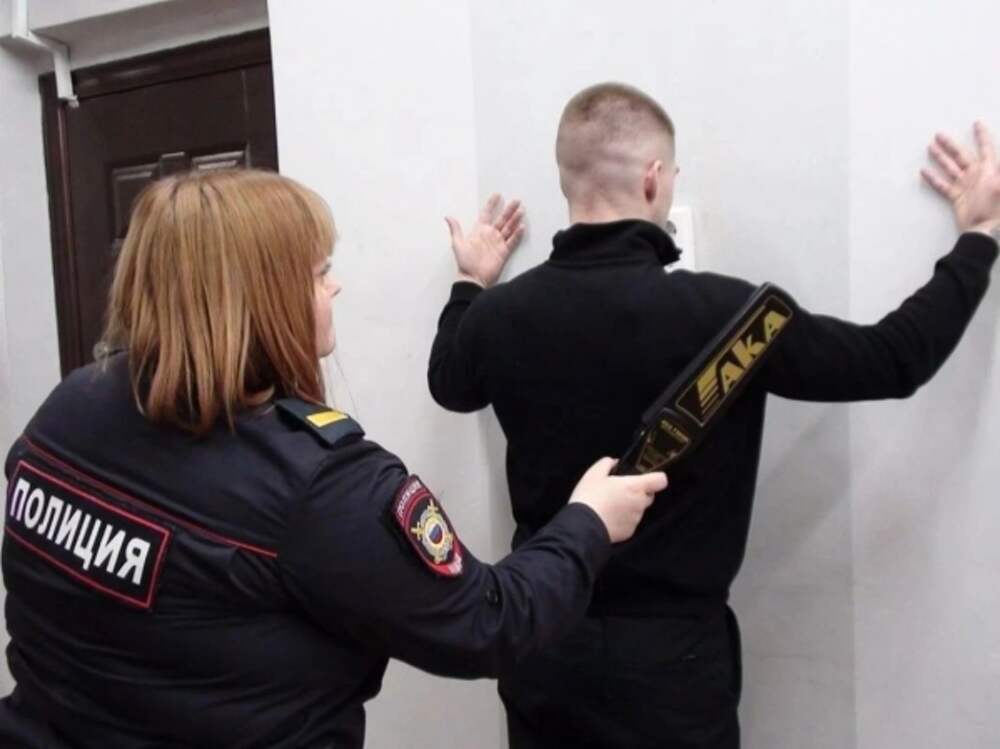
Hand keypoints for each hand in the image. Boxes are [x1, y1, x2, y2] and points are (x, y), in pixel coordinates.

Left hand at [445, 194, 524, 287]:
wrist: (473, 278)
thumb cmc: (464, 262)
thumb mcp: (457, 244)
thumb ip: (455, 229)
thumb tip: (447, 217)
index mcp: (479, 231)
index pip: (487, 213)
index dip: (491, 204)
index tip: (497, 195)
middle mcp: (490, 235)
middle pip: (502, 219)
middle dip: (509, 210)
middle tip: (516, 201)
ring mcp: (498, 243)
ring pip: (509, 228)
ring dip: (515, 220)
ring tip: (521, 211)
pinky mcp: (504, 252)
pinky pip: (512, 241)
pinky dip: (517, 234)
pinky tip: (521, 227)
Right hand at [569, 457, 667, 543]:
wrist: (583, 525)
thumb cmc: (590, 498)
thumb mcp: (594, 473)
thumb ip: (607, 463)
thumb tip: (614, 462)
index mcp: (635, 486)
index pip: (660, 480)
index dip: (655, 478)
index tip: (647, 477)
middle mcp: (639, 503)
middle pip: (648, 495)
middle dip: (638, 492)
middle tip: (620, 491)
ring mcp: (635, 519)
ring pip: (638, 509)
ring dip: (629, 506)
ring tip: (609, 505)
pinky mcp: (629, 532)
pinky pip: (630, 522)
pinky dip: (622, 520)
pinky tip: (608, 517)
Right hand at [922, 121, 999, 236]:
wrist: (984, 231)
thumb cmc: (996, 210)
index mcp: (990, 170)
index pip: (986, 148)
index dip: (982, 136)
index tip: (977, 124)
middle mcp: (977, 175)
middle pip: (962, 155)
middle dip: (951, 145)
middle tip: (940, 135)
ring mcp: (966, 186)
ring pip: (950, 167)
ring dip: (940, 157)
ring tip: (930, 147)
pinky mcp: (957, 197)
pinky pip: (942, 185)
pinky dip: (933, 179)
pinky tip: (924, 171)